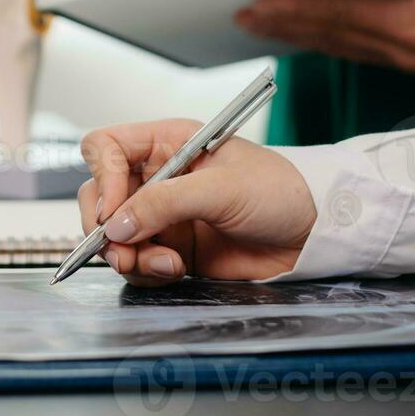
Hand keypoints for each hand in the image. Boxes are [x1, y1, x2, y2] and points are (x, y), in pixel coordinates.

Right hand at [78, 120, 315, 284]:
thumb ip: (166, 203)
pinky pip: (137, 262)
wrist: (314, 234)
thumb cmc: (281, 191)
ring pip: (114, 236)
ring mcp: (163, 216)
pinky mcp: (172, 249)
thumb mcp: (223, 189)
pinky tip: (174, 269)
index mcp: (167, 144)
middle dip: (104, 226)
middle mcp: (157, 178)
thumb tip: (116, 225)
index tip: (114, 210)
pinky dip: (146, 271)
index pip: (106, 148)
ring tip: (163, 264)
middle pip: (100, 196)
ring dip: (128, 255)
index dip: (102, 176)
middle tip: (122, 248)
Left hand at [236, 0, 414, 73]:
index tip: (257, 4)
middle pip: (331, 36)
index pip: (340, 15)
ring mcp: (404, 59)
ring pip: (336, 46)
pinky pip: (350, 47)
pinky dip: (318, 36)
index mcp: (414, 26)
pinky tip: (291, 28)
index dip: (296, 9)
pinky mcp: (402, 55)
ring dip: (294, 35)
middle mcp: (406, 51)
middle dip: (283, 25)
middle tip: (240, 15)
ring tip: (255, 23)